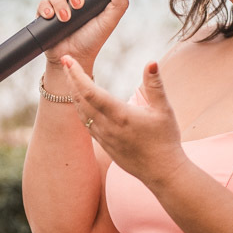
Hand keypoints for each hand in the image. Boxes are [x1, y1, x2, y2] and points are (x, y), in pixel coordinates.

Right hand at [36, 0, 129, 66]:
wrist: (74, 57)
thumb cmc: (93, 39)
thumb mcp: (109, 22)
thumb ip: (119, 4)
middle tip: (78, 6)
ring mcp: (59, 4)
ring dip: (60, 2)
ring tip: (65, 18)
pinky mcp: (46, 13)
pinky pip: (42, 3)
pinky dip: (45, 8)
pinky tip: (50, 16)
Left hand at [61, 56, 189, 188]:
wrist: (162, 172)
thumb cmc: (165, 140)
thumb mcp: (164, 110)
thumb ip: (155, 86)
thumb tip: (151, 62)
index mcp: (120, 115)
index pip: (91, 92)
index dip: (77, 75)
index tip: (69, 60)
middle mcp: (107, 126)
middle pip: (81, 99)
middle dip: (72, 79)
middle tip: (66, 62)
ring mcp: (103, 137)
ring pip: (81, 112)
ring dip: (74, 93)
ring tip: (71, 78)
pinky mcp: (104, 144)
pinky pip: (86, 123)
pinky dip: (80, 108)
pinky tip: (80, 101)